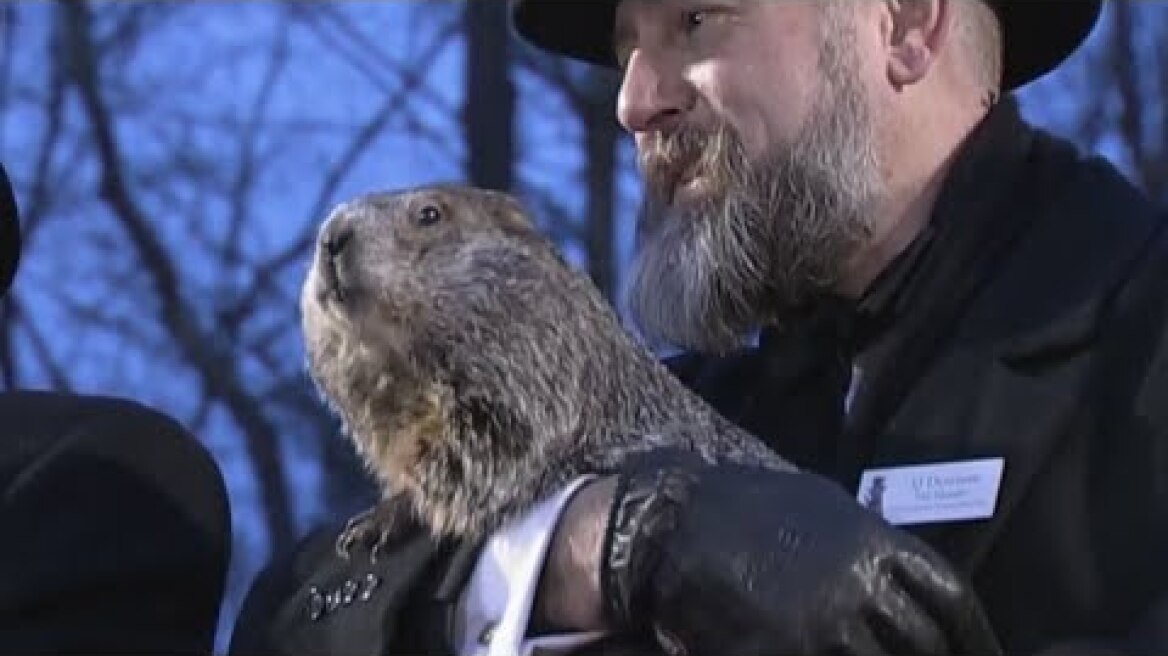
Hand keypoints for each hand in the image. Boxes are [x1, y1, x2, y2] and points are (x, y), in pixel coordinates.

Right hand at [598, 451, 1003, 655]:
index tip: (987, 654)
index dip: (976, 637)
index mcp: (874, 545)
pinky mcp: (780, 653)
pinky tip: (829, 654)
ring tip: (870, 655)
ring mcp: (821, 628)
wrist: (670, 523)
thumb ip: (871, 541)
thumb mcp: (820, 503)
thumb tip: (907, 579)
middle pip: (923, 645)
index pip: (952, 599)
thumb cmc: (745, 506)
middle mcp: (858, 588)